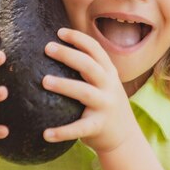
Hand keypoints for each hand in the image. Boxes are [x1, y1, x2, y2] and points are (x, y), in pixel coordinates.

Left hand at [42, 28, 137, 153]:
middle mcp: (109, 86)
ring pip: (84, 92)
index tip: (59, 32)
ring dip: (64, 85)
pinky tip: (45, 134)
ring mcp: (105, 106)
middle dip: (68, 55)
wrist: (125, 136)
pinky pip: (79, 128)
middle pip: (89, 66)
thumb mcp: (104, 83)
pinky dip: (63, 131)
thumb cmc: (104, 104)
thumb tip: (57, 48)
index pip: (95, 49)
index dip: (79, 38)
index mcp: (109, 72)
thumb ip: (89, 69)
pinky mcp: (99, 126)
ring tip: (44, 81)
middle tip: (47, 48)